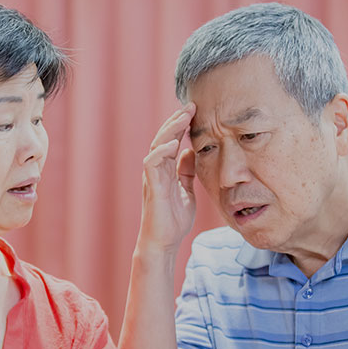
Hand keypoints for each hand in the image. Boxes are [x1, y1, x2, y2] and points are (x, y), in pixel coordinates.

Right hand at [139, 103, 197, 253]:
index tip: (196, 111)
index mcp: (165, 170)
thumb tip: (191, 152)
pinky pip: (152, 164)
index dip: (181, 125)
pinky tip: (173, 143)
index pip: (171, 140)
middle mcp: (157, 170)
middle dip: (176, 121)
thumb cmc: (174, 221)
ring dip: (170, 130)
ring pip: (157, 146)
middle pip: (163, 137)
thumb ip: (187, 172)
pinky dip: (161, 151)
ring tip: (183, 117)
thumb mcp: (187, 191)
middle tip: (191, 106)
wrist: (164, 243)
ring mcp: (152, 178)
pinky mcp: (151, 188)